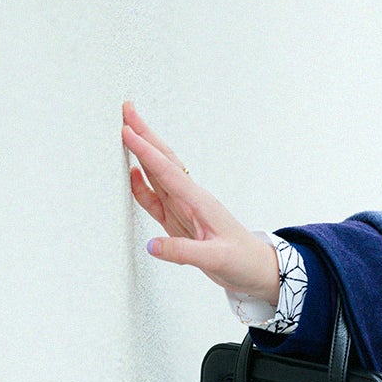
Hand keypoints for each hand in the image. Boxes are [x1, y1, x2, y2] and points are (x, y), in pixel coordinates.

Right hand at [121, 101, 280, 304]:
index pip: (167, 171)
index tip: (128, 131)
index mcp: (199, 202)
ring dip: (141, 154)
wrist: (256, 270)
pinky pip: (156, 200)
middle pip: (162, 161)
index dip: (146, 151)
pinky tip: (132, 175)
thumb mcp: (216, 259)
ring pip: (158, 175)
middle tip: (127, 111)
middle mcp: (190, 199)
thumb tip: (152, 246)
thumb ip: (183, 252)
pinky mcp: (179, 222)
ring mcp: (184, 209)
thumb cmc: (242, 261)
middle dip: (144, 136)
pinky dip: (142, 187)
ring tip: (126, 132)